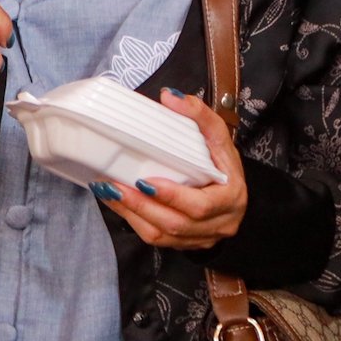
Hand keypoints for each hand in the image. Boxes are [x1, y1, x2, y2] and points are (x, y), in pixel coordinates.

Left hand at [97, 89, 247, 249]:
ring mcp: (199, 238)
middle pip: (176, 224)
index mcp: (230, 200)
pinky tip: (115, 202)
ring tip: (109, 191)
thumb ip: (199, 116)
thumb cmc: (223, 166)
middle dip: (141, 206)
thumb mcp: (218, 138)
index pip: (201, 206)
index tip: (145, 181)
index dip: (172, 197)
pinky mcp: (182, 243)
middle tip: (114, 185)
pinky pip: (154, 238)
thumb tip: (169, 97)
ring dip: (131, 213)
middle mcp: (218, 224)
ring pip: (161, 235)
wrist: (231, 195)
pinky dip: (131, 220)